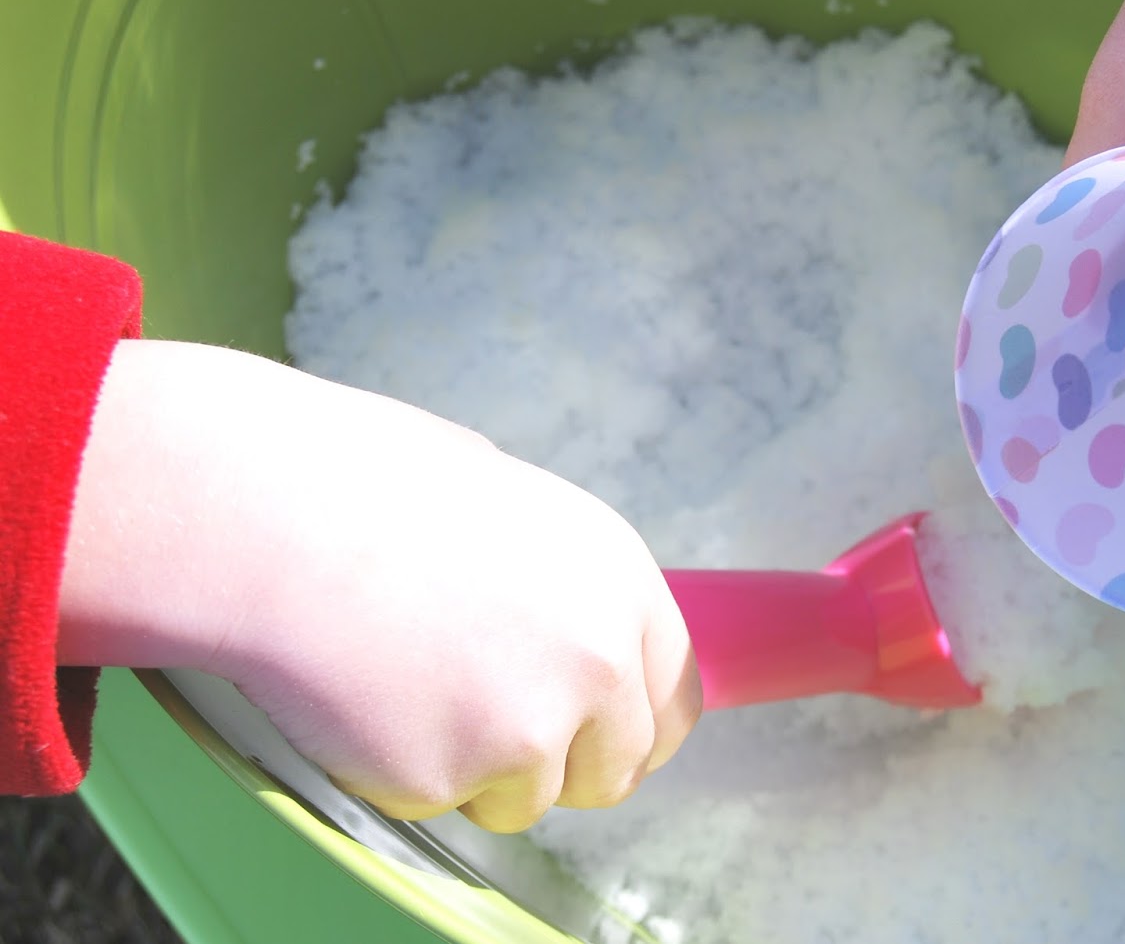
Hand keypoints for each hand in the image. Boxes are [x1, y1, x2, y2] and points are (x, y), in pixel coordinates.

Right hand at [60, 340, 700, 831]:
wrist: (278, 516)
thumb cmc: (378, 493)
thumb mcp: (516, 513)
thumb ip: (568, 592)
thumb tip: (579, 646)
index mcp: (622, 584)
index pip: (673, 701)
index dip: (630, 728)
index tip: (598, 740)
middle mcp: (598, 661)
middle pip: (616, 769)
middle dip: (561, 765)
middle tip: (491, 732)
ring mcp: (531, 727)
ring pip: (527, 800)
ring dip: (477, 770)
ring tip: (407, 685)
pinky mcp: (453, 777)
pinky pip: (442, 804)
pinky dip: (404, 773)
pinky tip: (366, 699)